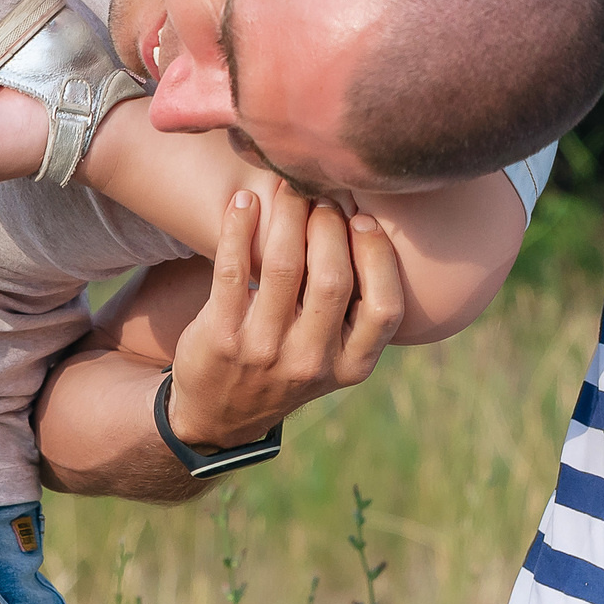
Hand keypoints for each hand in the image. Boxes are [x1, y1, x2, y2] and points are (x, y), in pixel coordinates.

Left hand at [163, 188, 403, 447]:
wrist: (218, 415)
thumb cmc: (289, 365)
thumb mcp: (335, 358)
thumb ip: (357, 309)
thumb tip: (372, 219)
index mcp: (351, 365)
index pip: (385, 308)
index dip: (379, 256)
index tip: (364, 218)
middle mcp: (310, 362)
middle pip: (333, 279)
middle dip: (330, 224)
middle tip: (321, 195)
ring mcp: (263, 351)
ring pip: (283, 267)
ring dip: (288, 215)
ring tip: (289, 187)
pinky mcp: (220, 336)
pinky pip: (231, 268)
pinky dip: (238, 227)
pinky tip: (243, 202)